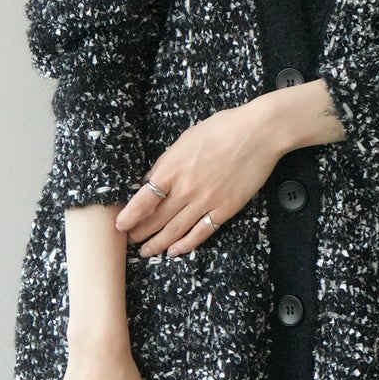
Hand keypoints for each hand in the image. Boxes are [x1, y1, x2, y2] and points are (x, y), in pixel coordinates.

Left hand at [114, 98, 282, 257]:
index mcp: (173, 168)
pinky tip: (175, 250)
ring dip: (158, 243)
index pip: (143, 200)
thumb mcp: (185, 139)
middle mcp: (186, 189)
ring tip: (147, 251)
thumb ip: (167, 161)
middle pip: (156, 219)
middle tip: (131, 240)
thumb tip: (151, 180)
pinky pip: (201, 233)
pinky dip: (186, 244)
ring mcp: (206, 202)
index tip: (119, 226)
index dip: (129, 216)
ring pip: (175, 230)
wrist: (259, 133)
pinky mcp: (225, 209)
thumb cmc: (222, 128)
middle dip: (140, 232)